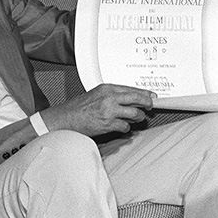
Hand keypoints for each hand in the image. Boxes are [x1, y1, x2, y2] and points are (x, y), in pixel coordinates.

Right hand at [40, 84, 155, 135]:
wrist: (66, 119)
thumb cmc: (78, 108)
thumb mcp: (96, 95)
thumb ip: (111, 95)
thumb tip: (128, 99)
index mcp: (106, 89)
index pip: (131, 89)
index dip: (144, 93)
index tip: (151, 96)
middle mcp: (109, 98)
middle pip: (136, 98)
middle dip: (147, 103)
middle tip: (150, 106)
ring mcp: (109, 111)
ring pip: (134, 113)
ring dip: (138, 117)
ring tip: (136, 119)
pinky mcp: (107, 124)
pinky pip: (125, 126)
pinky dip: (126, 128)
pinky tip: (122, 127)